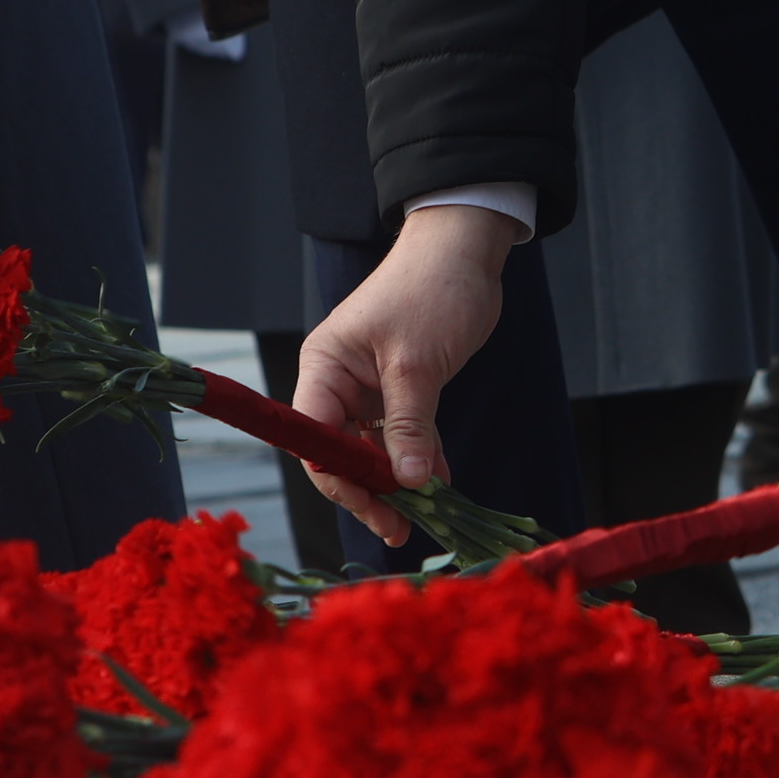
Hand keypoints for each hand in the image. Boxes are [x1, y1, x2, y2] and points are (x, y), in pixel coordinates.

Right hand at [292, 202, 517, 543]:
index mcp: (324, 368)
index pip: (315, 438)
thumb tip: (407, 481)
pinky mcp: (402, 386)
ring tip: (422, 516)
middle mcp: (338, 380)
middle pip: (341, 451)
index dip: (340, 479)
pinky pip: (405, 432)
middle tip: (399, 527)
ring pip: (375, 446)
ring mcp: (370, 386)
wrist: (463, 250)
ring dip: (398, 480)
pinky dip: (421, 457)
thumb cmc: (430, 292)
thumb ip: (409, 424)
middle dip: (369, 490)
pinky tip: (440, 484)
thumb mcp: (417, 364)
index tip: (375, 507)